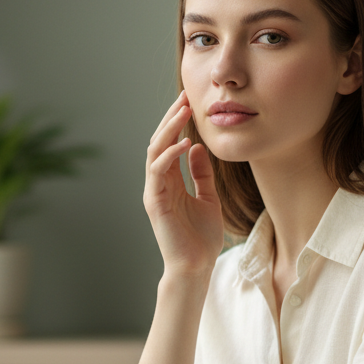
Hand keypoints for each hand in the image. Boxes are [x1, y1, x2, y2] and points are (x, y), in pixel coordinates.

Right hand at [144, 90, 223, 276]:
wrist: (196, 266)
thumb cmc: (202, 238)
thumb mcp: (208, 199)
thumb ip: (201, 174)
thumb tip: (199, 148)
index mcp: (170, 183)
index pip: (170, 145)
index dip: (178, 123)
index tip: (190, 102)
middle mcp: (158, 184)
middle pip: (159, 142)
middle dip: (171, 118)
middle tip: (185, 96)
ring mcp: (154, 192)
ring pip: (155, 151)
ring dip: (169, 129)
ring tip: (183, 111)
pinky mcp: (154, 202)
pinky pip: (157, 171)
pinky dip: (169, 155)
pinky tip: (184, 143)